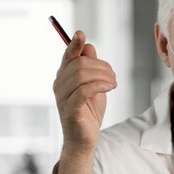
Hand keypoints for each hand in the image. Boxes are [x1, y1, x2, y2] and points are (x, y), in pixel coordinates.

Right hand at [52, 30, 116, 153]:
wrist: (84, 140)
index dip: (74, 43)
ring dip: (103, 76)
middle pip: (79, 63)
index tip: (81, 34)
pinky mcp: (70, 109)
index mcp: (63, 76)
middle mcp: (59, 84)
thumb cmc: (89, 112)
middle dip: (101, 66)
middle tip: (113, 76)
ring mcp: (62, 97)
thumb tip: (89, 47)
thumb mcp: (93, 85)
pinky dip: (99, 85)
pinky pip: (84, 90)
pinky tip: (109, 88)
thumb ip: (91, 67)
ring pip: (81, 74)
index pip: (68, 55)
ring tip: (113, 83)